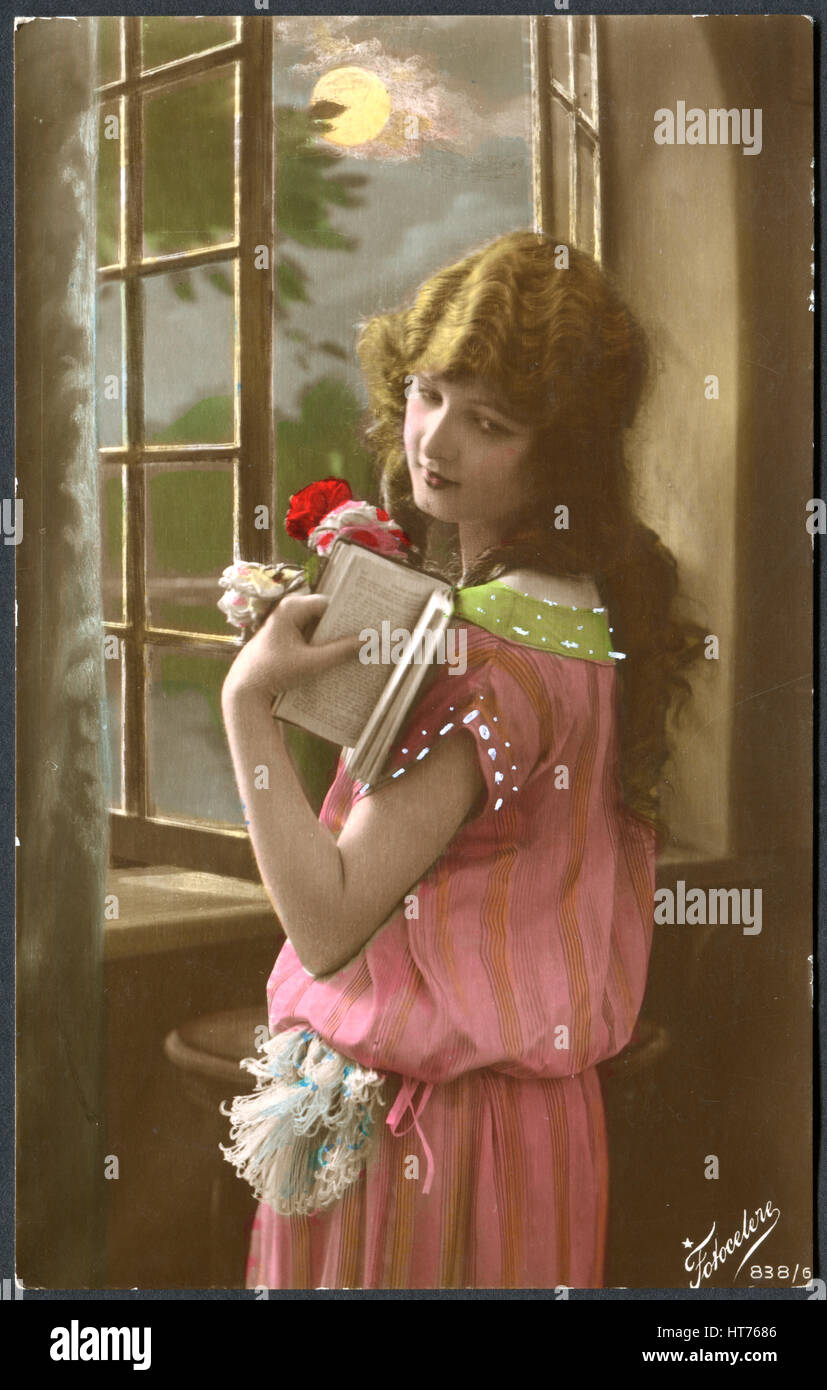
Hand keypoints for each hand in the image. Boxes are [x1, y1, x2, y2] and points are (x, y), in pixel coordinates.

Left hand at [222, 593, 362, 704]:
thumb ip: (342, 651)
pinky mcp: (285, 641)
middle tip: (369, 635)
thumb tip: (370, 640)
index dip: (350, 613)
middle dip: (345, 627)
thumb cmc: (274, 672)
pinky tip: (340, 658)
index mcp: (291, 608)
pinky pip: (310, 638)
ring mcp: (286, 626)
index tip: (369, 622)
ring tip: (360, 646)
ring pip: (318, 628)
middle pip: (325, 615)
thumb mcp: (312, 663)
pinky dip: (323, 647)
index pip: (329, 603)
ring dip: (335, 639)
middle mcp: (288, 612)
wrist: (245, 690)